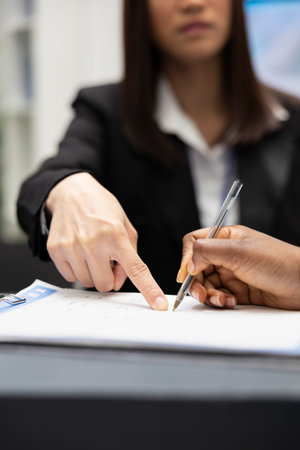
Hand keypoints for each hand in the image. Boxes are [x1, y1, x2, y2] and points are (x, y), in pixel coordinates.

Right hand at [45, 173, 167, 309]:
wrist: (71, 193)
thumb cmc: (102, 209)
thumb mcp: (125, 227)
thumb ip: (129, 256)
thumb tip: (117, 283)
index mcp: (116, 236)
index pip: (136, 269)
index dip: (149, 289)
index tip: (159, 305)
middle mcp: (93, 242)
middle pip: (105, 285)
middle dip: (108, 277)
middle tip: (106, 259)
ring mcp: (72, 247)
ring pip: (88, 282)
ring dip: (92, 272)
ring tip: (91, 251)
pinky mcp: (55, 250)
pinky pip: (70, 277)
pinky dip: (76, 269)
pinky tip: (78, 251)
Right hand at [177, 225, 299, 309]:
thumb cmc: (279, 262)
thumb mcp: (239, 252)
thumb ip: (208, 252)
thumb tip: (187, 262)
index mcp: (226, 237)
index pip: (195, 243)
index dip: (187, 258)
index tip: (186, 274)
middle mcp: (226, 254)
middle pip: (196, 267)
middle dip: (196, 282)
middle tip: (201, 294)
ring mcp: (232, 273)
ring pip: (206, 284)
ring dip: (208, 294)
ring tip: (220, 300)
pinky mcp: (238, 291)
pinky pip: (218, 296)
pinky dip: (219, 301)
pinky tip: (229, 302)